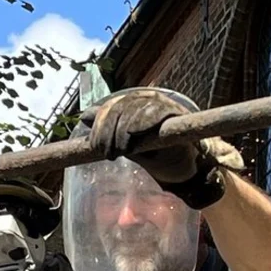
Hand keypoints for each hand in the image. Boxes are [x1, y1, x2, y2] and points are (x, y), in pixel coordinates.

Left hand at [83, 89, 244, 208]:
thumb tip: (83, 117)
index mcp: (134, 104)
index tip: (95, 146)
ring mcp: (162, 105)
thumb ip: (109, 129)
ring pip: (135, 108)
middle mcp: (147, 100)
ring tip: (120, 150)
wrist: (187, 169)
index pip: (111, 106)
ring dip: (122, 130)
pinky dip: (143, 121)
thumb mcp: (128, 143)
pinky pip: (156, 111)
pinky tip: (134, 134)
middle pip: (120, 106)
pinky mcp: (176, 114)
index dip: (100, 124)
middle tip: (106, 152)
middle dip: (108, 130)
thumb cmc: (158, 155)